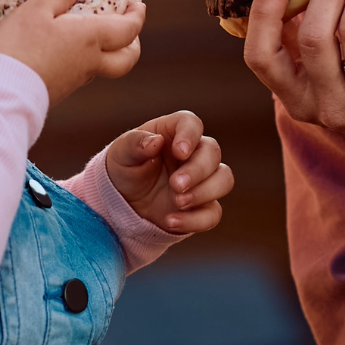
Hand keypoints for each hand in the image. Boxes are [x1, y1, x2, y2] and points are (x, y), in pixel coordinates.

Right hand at [0, 0, 143, 103]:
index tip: (137, 5)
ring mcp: (74, 80)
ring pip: (103, 67)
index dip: (136, 16)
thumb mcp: (34, 10)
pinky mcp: (58, 90)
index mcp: (90, 38)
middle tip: (126, 28)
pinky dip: (82, 59)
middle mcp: (89, 62)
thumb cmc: (19, 47)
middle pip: (126, 59)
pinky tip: (63, 49)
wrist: (1, 93)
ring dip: (106, 51)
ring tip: (89, 33)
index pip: (128, 29)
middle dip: (132, 42)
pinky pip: (80, 73)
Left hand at [101, 110, 234, 234]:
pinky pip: (213, 213)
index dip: (190, 135)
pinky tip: (171, 221)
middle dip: (197, 170)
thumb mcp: (120, 154)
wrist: (123, 202)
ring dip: (204, 192)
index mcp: (173, 133)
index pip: (191, 124)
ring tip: (177, 201)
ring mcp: (202, 180)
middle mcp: (194, 153)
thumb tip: (155, 142)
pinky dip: (195, 220)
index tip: (180, 151)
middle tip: (175, 184)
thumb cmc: (124, 169)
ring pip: (223, 180)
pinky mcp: (202, 207)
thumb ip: (134, 144)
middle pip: (212, 152)